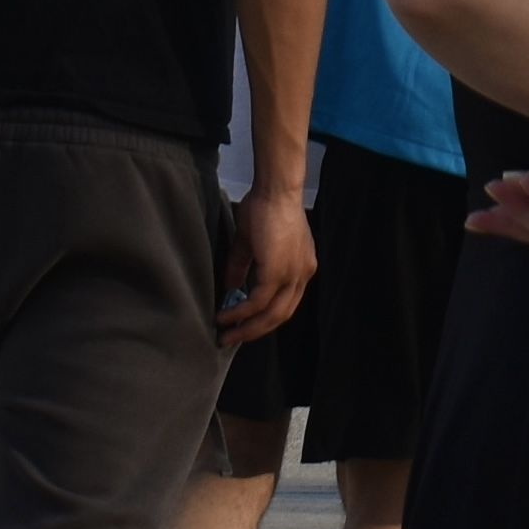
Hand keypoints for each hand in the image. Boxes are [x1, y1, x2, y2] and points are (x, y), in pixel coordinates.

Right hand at [215, 182, 318, 346]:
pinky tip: (226, 316)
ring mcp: (293, 275)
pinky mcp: (278, 272)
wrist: (275, 189)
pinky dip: (241, 312)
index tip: (245, 326)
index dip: (265, 318)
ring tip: (226, 335)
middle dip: (255, 331)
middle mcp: (302, 275)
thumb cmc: (264, 207)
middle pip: (280, 316)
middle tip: (232, 339)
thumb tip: (231, 287)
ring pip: (271, 314)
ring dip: (247, 328)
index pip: (286, 302)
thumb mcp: (252, 242)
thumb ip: (243, 265)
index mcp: (301, 267)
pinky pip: (258, 302)